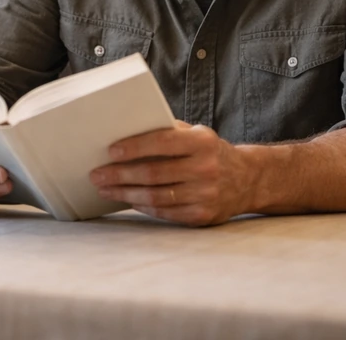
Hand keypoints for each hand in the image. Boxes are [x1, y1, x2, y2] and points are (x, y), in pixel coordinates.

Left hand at [89, 121, 255, 225]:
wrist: (249, 179)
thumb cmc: (211, 152)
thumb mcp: (197, 134)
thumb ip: (168, 131)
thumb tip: (127, 129)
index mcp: (202, 142)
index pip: (162, 142)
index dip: (134, 147)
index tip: (110, 151)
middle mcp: (205, 168)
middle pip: (154, 174)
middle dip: (120, 174)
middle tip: (97, 174)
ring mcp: (205, 195)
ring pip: (156, 196)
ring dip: (125, 193)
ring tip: (105, 189)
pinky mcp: (202, 216)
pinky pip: (165, 212)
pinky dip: (143, 206)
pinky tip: (127, 199)